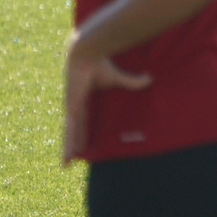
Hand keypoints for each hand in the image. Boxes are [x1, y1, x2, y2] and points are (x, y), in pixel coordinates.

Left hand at [62, 33, 150, 164]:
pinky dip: (69, 143)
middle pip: (74, 129)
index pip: (82, 119)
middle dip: (72, 143)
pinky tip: (68, 155)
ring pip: (70, 133)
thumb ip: (131, 81)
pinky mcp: (72, 107)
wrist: (88, 52)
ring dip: (69, 148)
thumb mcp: (118, 77)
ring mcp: (72, 107)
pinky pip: (71, 130)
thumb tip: (149, 79)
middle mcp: (75, 105)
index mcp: (83, 98)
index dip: (81, 131)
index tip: (81, 142)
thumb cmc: (101, 62)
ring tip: (67, 164)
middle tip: (71, 158)